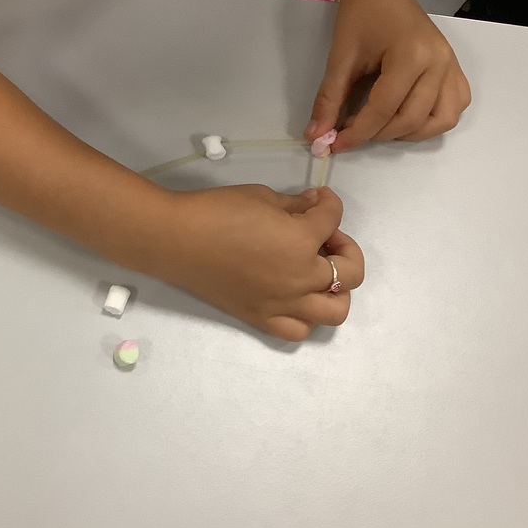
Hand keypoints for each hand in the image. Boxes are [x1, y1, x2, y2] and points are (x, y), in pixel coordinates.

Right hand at [151, 185, 363, 341]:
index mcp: (302, 241)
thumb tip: (313, 207)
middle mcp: (301, 278)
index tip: (318, 199)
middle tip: (323, 237)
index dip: (329, 203)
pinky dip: (305, 316)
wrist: (177, 240)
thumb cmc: (217, 211)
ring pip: (335, 311)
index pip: (333, 219)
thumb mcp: (262, 197)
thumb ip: (295, 205)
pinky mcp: (262, 318)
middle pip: (351, 272)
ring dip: (337, 290)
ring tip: (318, 273)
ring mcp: (283, 303)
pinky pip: (298, 330)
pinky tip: (294, 296)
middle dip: (346, 249)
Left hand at [305, 0, 470, 151]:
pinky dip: (432, 121)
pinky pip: (454, 107)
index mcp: (412, 55)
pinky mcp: (455, 68)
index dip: (357, 133)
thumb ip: (329, 99)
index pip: (384, 109)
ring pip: (440, 121)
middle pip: (411, 120)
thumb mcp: (340, 56)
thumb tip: (316, 136)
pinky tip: (406, 116)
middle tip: (351, 132)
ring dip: (408, 133)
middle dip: (378, 135)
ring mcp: (452, 66)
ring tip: (380, 125)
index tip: (335, 145)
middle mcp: (439, 63)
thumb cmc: (361, 14)